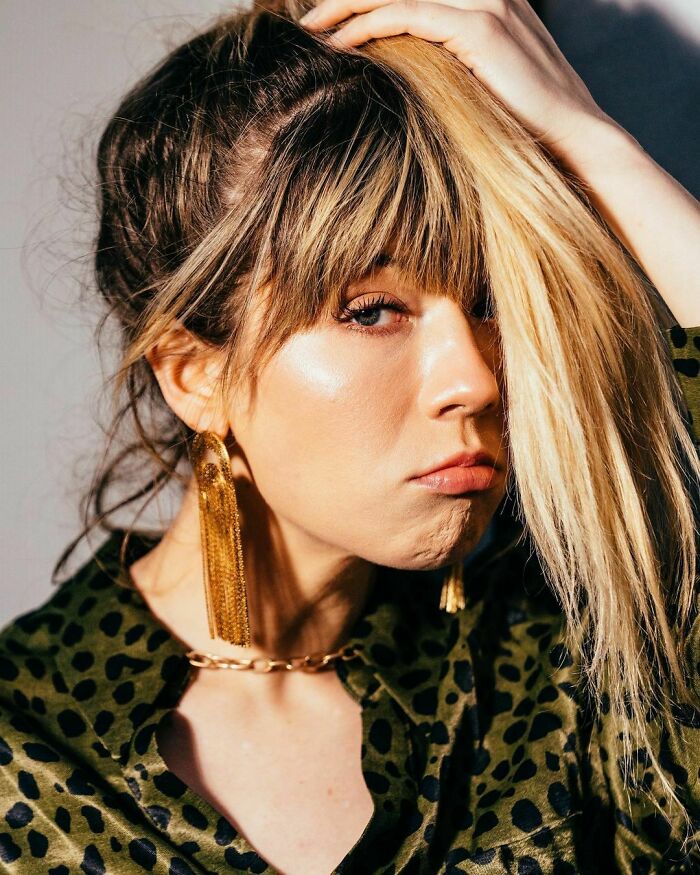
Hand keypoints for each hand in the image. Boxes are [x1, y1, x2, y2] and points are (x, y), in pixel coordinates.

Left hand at [300, 0, 612, 162]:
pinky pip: (409, 15)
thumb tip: (400, 73)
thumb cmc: (524, 123)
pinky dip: (369, 26)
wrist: (573, 138)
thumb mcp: (479, 83)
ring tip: (312, 28)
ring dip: (348, 6)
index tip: (332, 19)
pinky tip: (340, 45)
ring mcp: (487, 4)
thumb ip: (446, 62)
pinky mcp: (481, 29)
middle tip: (310, 19)